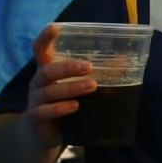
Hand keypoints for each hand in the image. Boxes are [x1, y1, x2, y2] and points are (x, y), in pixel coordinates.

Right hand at [24, 24, 93, 143]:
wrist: (44, 136)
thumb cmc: (63, 104)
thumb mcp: (77, 88)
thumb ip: (97, 75)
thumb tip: (126, 63)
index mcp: (47, 70)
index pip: (40, 49)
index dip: (46, 38)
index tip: (56, 27)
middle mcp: (38, 83)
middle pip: (47, 70)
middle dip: (68, 67)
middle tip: (89, 67)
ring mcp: (35, 101)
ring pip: (49, 91)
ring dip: (71, 87)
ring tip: (92, 86)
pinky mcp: (36, 119)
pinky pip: (44, 111)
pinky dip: (60, 108)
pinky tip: (75, 106)